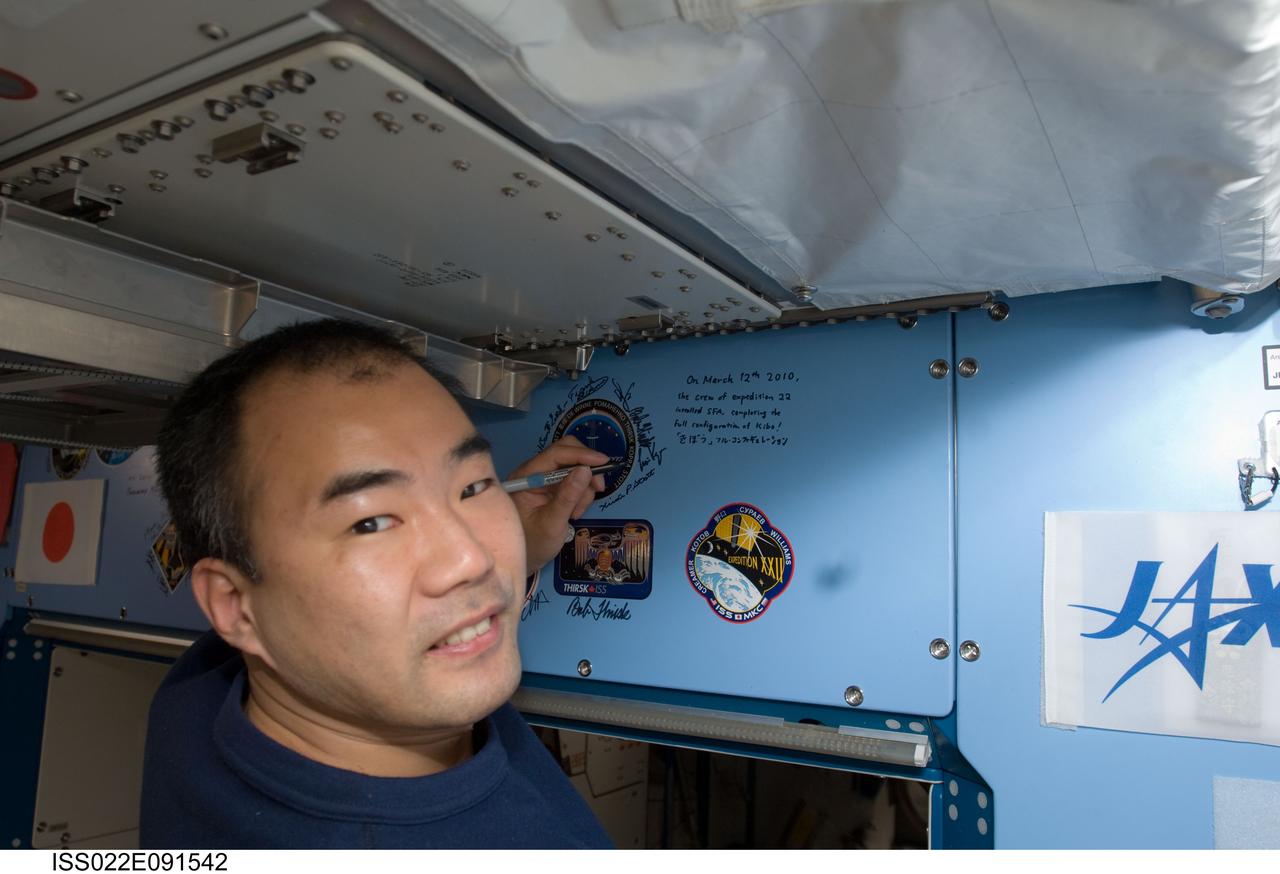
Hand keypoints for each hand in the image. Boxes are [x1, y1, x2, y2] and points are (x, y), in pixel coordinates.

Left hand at [507, 437, 608, 570]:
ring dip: (583, 489)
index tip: (604, 462)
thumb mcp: (552, 523)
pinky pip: (575, 482)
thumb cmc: (533, 544)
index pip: (556, 454)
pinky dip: (581, 495)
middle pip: (567, 454)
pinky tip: (574, 513)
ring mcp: (544, 480)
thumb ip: (568, 496)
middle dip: (586, 470)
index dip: (581, 455)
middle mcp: (534, 472)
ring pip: (575, 469)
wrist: (526, 560)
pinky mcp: (553, 488)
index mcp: (526, 476)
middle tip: (598, 489)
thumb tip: (586, 470)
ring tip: (576, 514)